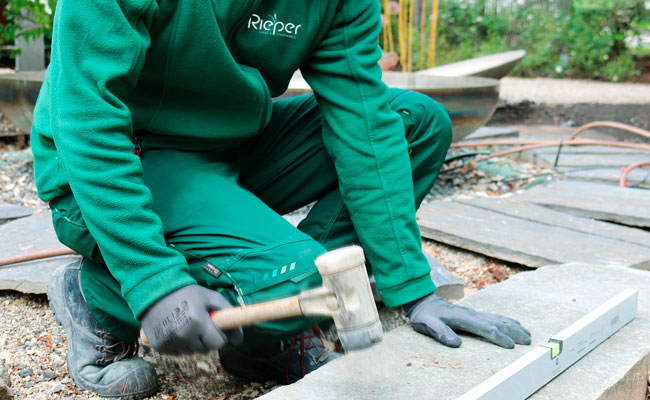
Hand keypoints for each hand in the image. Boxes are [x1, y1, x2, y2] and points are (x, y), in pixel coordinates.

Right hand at [141, 284, 242, 353]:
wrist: (155, 291)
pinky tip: (176, 329)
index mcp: (198, 321)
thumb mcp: (211, 296)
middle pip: (206, 349)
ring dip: (194, 342)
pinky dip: (181, 344)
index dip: (221, 336)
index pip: (218, 343)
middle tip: (201, 324)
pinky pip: (178, 352)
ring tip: (188, 324)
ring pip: (192, 352)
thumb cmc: (187, 293)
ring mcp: (170, 342)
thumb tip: (239, 338)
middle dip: (207, 339)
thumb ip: (228, 313)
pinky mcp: (159, 347)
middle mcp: (184, 334)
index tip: (217, 329)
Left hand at [405, 293, 530, 347]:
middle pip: (497, 323)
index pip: (484, 328)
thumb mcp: (428, 324)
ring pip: (498, 319)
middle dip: (513, 332)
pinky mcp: (474, 314)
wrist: (424, 301)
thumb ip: (441, 332)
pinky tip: (515, 324)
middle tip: (528, 341)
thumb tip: (456, 343)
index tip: (511, 346)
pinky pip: (494, 317)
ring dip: (514, 327)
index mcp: (463, 318)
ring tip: (528, 335)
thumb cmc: (425, 316)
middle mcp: (472, 314)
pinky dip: (507, 321)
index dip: (498, 337)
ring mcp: (474, 313)